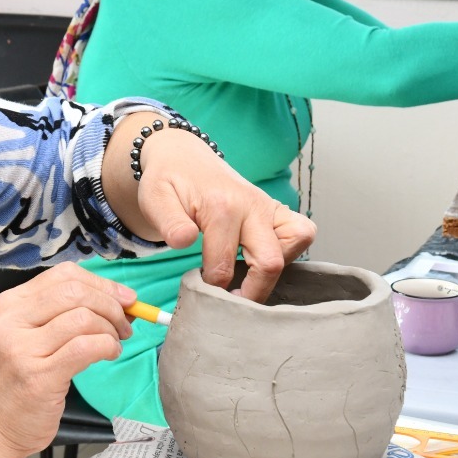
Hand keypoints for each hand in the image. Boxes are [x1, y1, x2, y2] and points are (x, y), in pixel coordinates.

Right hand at [0, 264, 132, 457]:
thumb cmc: (12, 383)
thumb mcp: (25, 336)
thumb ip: (62, 314)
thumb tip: (117, 299)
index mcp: (10, 304)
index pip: (64, 275)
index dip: (102, 283)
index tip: (123, 297)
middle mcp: (12, 321)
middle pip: (75, 292)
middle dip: (111, 304)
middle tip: (125, 323)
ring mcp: (22, 349)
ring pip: (83, 318)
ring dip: (110, 329)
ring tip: (114, 343)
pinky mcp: (38, 377)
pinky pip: (85, 348)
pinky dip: (107, 347)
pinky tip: (109, 354)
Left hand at [105, 116, 315, 301]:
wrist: (183, 157)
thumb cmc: (169, 181)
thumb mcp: (155, 199)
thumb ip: (169, 223)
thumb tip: (184, 241)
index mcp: (221, 207)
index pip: (224, 266)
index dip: (212, 289)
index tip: (202, 293)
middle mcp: (252, 205)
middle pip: (270, 262)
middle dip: (252, 292)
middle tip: (230, 299)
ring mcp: (269, 206)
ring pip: (296, 244)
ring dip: (274, 270)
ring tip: (248, 276)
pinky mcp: (277, 208)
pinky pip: (302, 231)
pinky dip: (290, 251)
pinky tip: (262, 257)